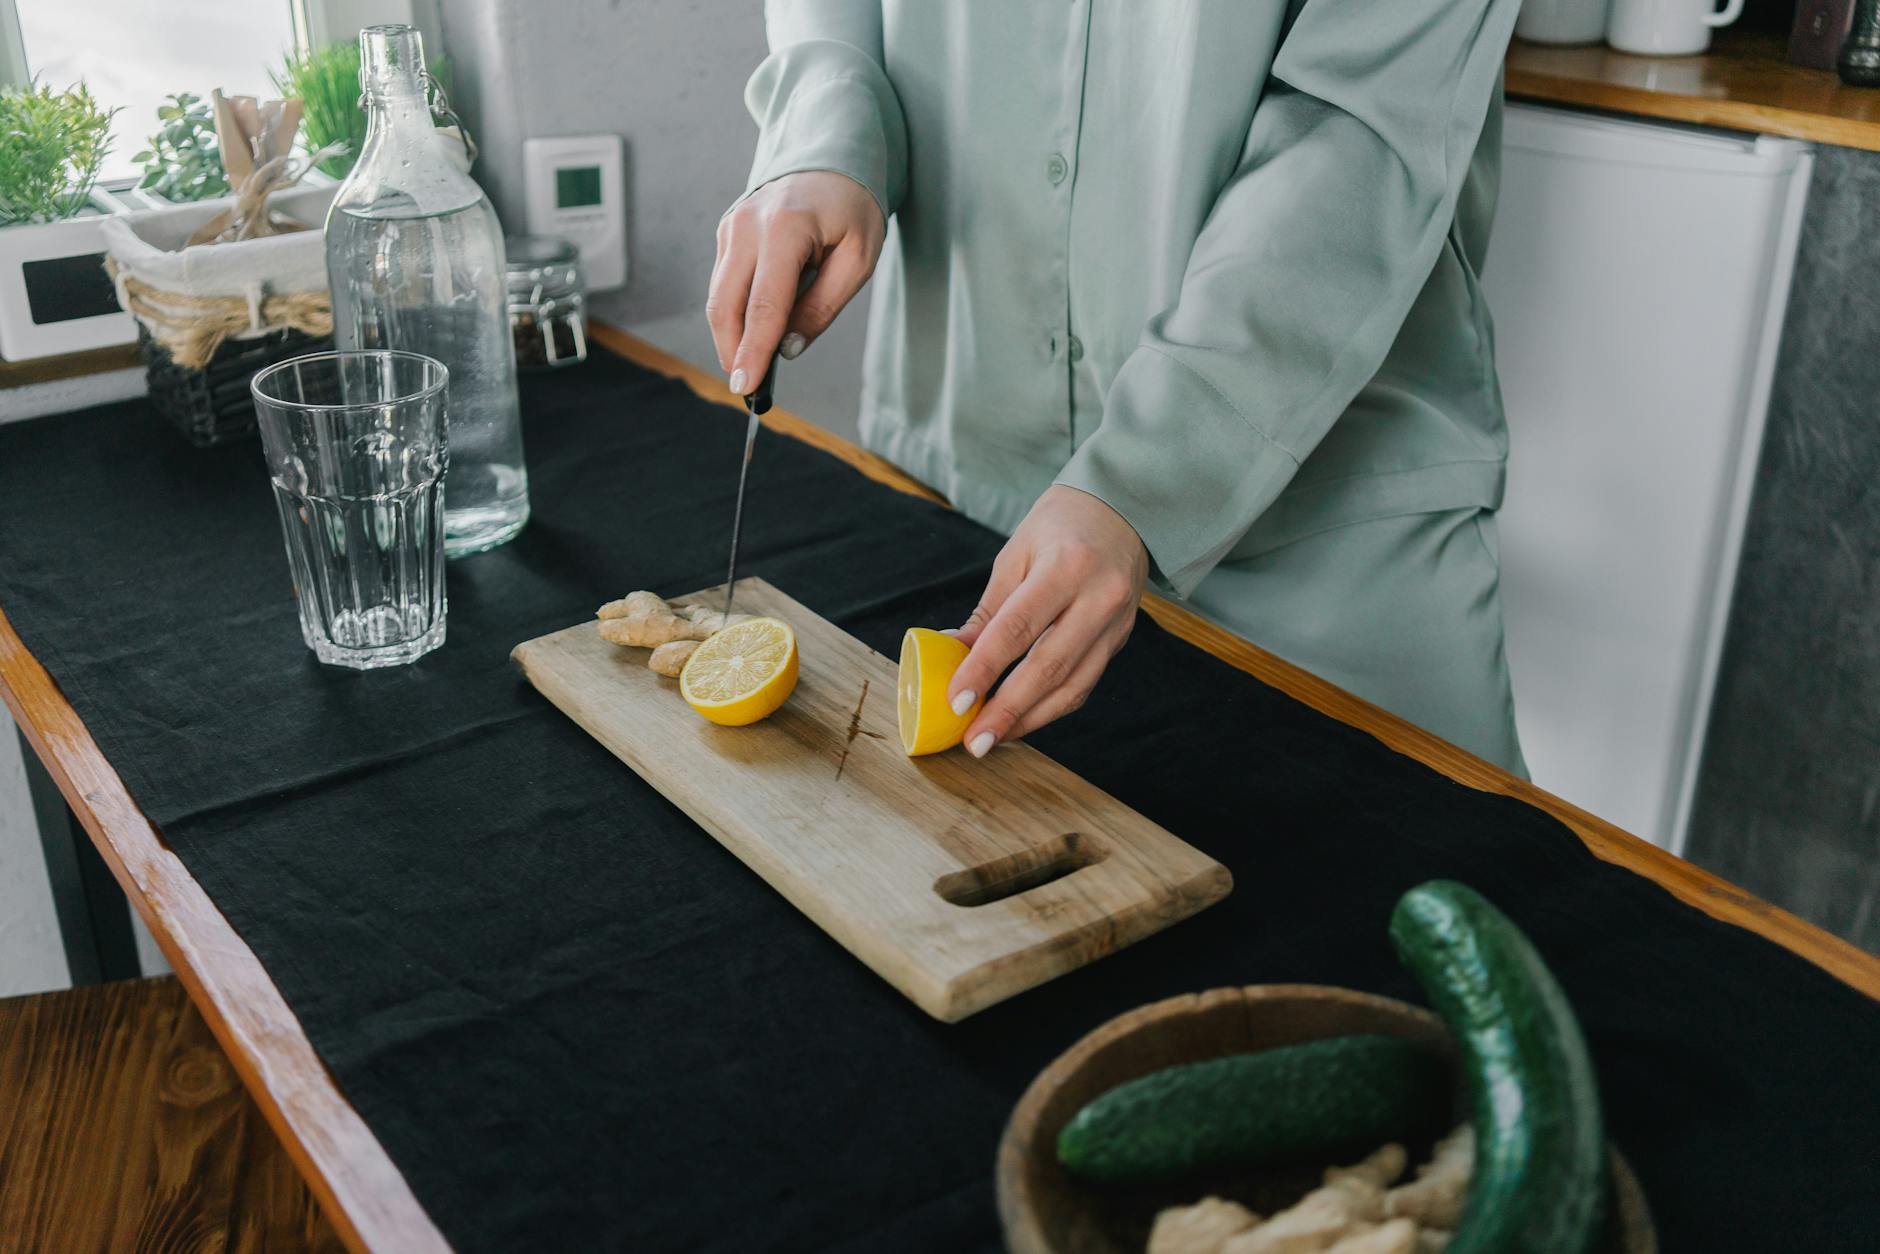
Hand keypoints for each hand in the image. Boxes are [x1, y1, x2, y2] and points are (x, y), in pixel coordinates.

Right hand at [707, 171, 884, 394]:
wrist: (831, 159)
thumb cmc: (851, 208)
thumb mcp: (858, 259)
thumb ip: (823, 306)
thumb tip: (788, 348)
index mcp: (784, 229)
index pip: (763, 305)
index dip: (753, 351)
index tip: (746, 387)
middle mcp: (747, 226)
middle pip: (726, 305)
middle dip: (733, 351)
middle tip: (747, 386)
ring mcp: (731, 227)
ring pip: (718, 297)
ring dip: (730, 336)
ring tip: (751, 364)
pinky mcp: (726, 233)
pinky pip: (723, 282)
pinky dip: (734, 312)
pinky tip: (753, 331)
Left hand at [949, 486, 1148, 756]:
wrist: (1124, 510)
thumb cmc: (1060, 526)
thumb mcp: (1016, 555)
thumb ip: (988, 612)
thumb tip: (950, 655)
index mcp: (1067, 566)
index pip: (1019, 627)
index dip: (985, 668)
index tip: (957, 700)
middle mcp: (1099, 598)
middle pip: (1049, 666)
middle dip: (1008, 710)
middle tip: (974, 740)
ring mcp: (1116, 623)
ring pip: (1072, 685)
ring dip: (1030, 719)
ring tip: (993, 738)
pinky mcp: (1120, 639)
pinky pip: (1084, 683)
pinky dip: (1051, 707)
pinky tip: (1023, 719)